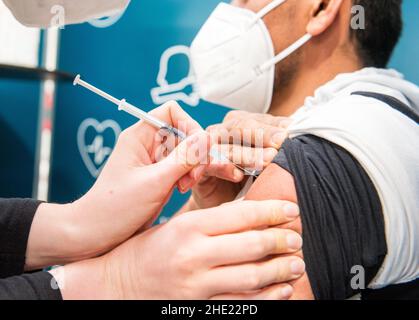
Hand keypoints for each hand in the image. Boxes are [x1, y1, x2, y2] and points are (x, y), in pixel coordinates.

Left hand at [26, 101, 210, 268]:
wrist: (97, 233)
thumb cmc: (115, 207)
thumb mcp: (154, 182)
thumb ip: (183, 159)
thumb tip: (206, 137)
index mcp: (139, 136)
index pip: (172, 112)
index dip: (189, 125)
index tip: (197, 148)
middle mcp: (148, 144)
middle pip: (184, 133)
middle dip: (194, 153)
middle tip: (192, 176)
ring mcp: (155, 161)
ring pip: (187, 152)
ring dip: (192, 167)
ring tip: (184, 187)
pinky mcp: (160, 176)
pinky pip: (182, 167)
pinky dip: (188, 176)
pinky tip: (181, 190)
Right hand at [51, 200, 304, 299]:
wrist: (117, 283)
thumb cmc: (148, 248)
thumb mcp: (176, 223)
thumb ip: (211, 219)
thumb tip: (251, 212)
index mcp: (189, 226)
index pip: (241, 215)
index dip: (272, 211)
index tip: (291, 210)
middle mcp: (193, 254)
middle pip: (251, 245)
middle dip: (281, 241)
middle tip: (297, 238)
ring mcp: (196, 285)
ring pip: (251, 277)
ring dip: (279, 270)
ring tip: (296, 264)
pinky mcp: (197, 307)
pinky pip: (240, 304)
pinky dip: (266, 297)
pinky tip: (281, 289)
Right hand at [184, 110, 291, 210]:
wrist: (223, 206)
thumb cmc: (249, 182)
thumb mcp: (267, 164)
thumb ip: (279, 149)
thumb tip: (305, 138)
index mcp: (242, 124)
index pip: (259, 120)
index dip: (276, 125)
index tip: (293, 132)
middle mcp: (223, 131)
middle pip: (241, 127)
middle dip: (263, 135)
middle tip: (281, 142)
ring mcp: (208, 148)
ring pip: (227, 146)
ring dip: (247, 153)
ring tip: (266, 161)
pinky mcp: (198, 168)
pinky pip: (208, 165)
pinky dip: (223, 168)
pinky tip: (237, 176)